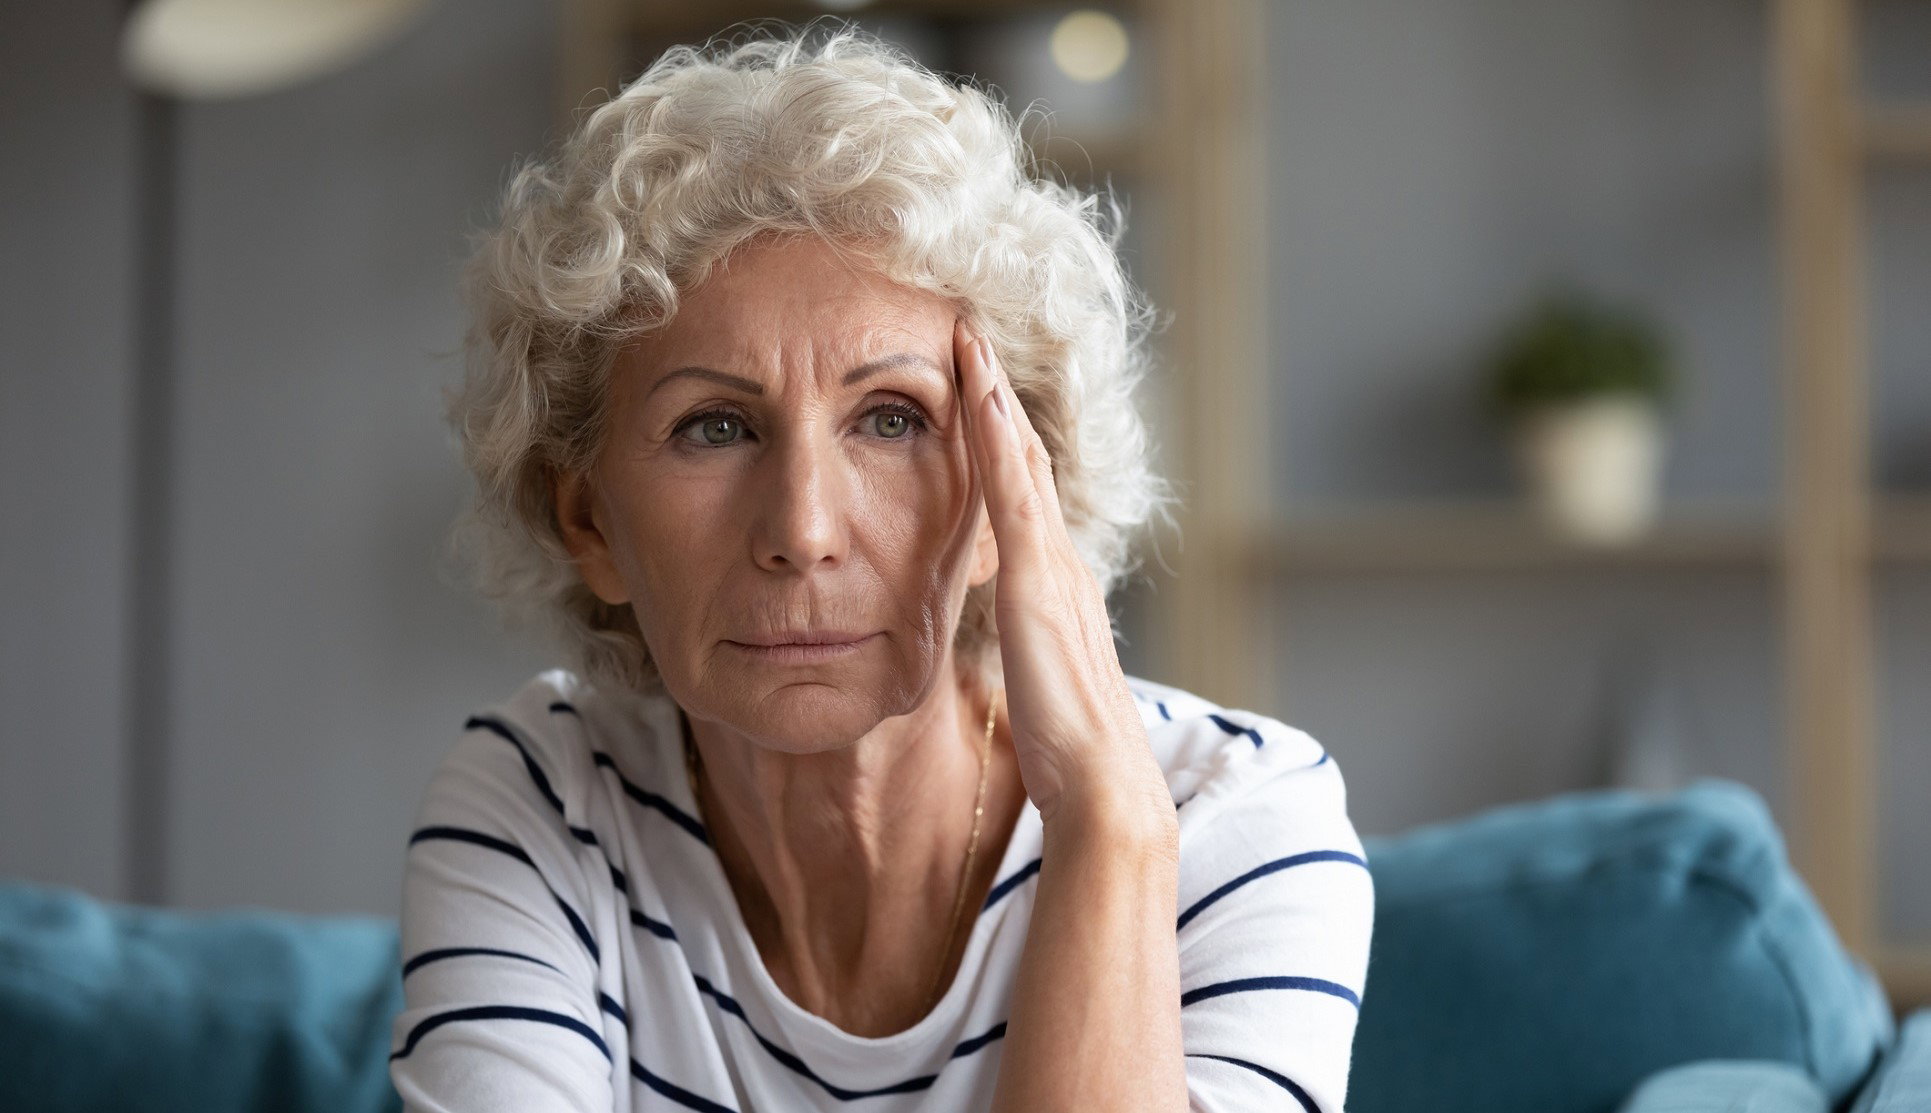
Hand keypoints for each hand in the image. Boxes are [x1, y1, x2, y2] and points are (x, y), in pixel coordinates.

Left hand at [953, 318, 1174, 835]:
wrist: (1104, 782)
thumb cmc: (1071, 749)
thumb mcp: (1038, 681)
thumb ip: (1026, 649)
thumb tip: (1014, 648)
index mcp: (1058, 585)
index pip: (1025, 492)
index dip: (1001, 436)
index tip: (975, 386)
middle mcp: (1061, 561)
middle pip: (1026, 457)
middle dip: (998, 393)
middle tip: (970, 331)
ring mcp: (1053, 564)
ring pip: (1021, 457)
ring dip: (993, 392)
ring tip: (966, 336)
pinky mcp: (1038, 578)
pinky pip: (1011, 489)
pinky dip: (993, 434)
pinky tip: (974, 390)